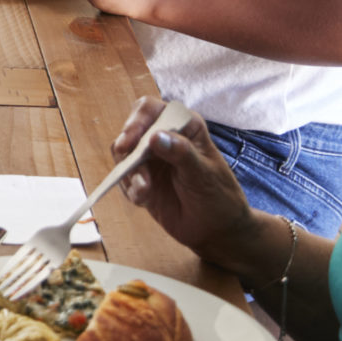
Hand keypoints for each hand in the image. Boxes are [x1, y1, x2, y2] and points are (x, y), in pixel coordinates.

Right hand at [111, 95, 256, 258]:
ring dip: (130, 174)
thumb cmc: (218, 196)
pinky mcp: (141, 179)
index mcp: (182, 126)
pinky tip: (144, 200)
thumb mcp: (203, 174)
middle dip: (128, 150)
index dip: (136, 121)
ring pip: (123, 155)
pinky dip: (130, 189)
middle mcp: (163, 137)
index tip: (131, 141)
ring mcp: (150, 159)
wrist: (215, 230)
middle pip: (130, 131)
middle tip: (130, 166)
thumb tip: (156, 137)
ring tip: (144, 191)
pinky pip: (123, 178)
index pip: (150, 110)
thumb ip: (181, 154)